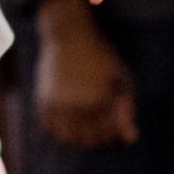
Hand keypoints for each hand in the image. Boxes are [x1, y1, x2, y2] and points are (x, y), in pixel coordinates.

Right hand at [35, 0, 136, 147]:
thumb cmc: (100, 56)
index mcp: (98, 102)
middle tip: (102, 125)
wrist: (68, 35)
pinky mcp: (43, 99)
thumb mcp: (121, 79)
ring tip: (86, 124)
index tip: (116, 121)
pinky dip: (59, 128)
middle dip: (98, 136)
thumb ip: (127, 110)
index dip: (114, 131)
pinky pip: (50, 126)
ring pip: (67, 136)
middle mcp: (75, 106)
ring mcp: (56, 104)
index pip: (108, 132)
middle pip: (88, 138)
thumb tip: (131, 138)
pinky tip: (69, 118)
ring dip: (78, 136)